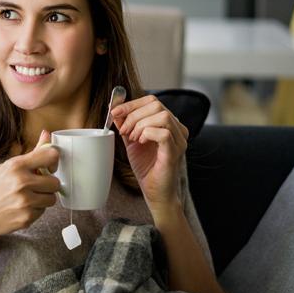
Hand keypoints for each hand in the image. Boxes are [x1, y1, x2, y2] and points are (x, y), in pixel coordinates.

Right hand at [0, 130, 59, 241]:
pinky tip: (20, 208)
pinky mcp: (26, 218)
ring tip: (26, 198)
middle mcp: (22, 182)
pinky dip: (34, 211)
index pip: (51, 156)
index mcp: (16, 166)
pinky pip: (42, 212)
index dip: (53, 162)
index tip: (48, 167)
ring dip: (43, 199)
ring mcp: (25, 202)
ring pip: (52, 199)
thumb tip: (47, 134)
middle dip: (48, 185)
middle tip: (35, 186)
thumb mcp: (6, 167)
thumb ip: (31, 154)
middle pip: (55, 182)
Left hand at [111, 95, 188, 210]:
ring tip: (133, 138)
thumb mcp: (131, 141)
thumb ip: (125, 124)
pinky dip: (148, 133)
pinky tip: (140, 142)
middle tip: (124, 131)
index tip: (114, 112)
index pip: (152, 101)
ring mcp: (179, 140)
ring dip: (141, 124)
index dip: (131, 103)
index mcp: (167, 123)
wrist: (155, 191)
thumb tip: (115, 109)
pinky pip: (165, 133)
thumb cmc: (146, 167)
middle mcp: (177, 129)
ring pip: (162, 116)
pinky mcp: (175, 152)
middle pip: (157, 105)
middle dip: (133, 115)